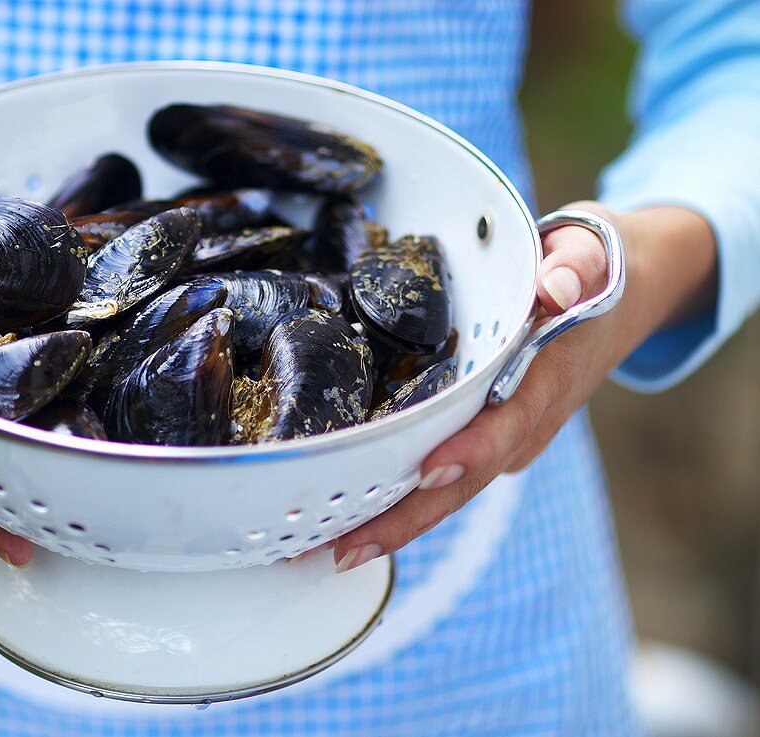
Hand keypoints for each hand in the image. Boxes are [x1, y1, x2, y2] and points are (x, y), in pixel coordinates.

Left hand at [329, 201, 717, 571]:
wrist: (621, 297)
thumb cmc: (594, 272)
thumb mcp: (591, 252)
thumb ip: (577, 265)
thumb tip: (556, 285)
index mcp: (547, 381)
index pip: (507, 425)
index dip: (471, 453)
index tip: (428, 473)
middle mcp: (526, 423)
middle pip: (466, 481)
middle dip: (407, 520)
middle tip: (345, 550)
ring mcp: (508, 438)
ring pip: (450, 488)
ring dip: (394, 523)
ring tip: (331, 550)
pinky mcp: (489, 437)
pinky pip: (445, 475)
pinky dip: (402, 500)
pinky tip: (351, 518)